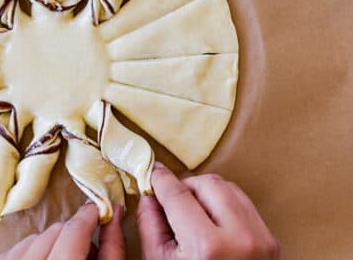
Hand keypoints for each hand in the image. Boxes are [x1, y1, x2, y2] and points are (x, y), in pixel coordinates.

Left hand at [0, 203, 124, 259]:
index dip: (88, 218)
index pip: (72, 234)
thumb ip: (112, 250)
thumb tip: (115, 213)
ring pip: (31, 240)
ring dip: (49, 245)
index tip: (98, 212)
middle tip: (84, 250)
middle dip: (71, 236)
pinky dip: (27, 254)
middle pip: (52, 233)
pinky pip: (11, 252)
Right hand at [137, 163, 279, 259]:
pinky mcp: (271, 241)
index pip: (178, 194)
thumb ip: (150, 224)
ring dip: (206, 192)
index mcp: (207, 247)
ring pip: (229, 187)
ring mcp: (261, 239)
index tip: (153, 172)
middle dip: (185, 186)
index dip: (161, 179)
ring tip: (192, 213)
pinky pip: (244, 203)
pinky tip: (211, 220)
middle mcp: (239, 238)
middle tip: (172, 199)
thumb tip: (149, 195)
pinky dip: (225, 204)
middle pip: (207, 183)